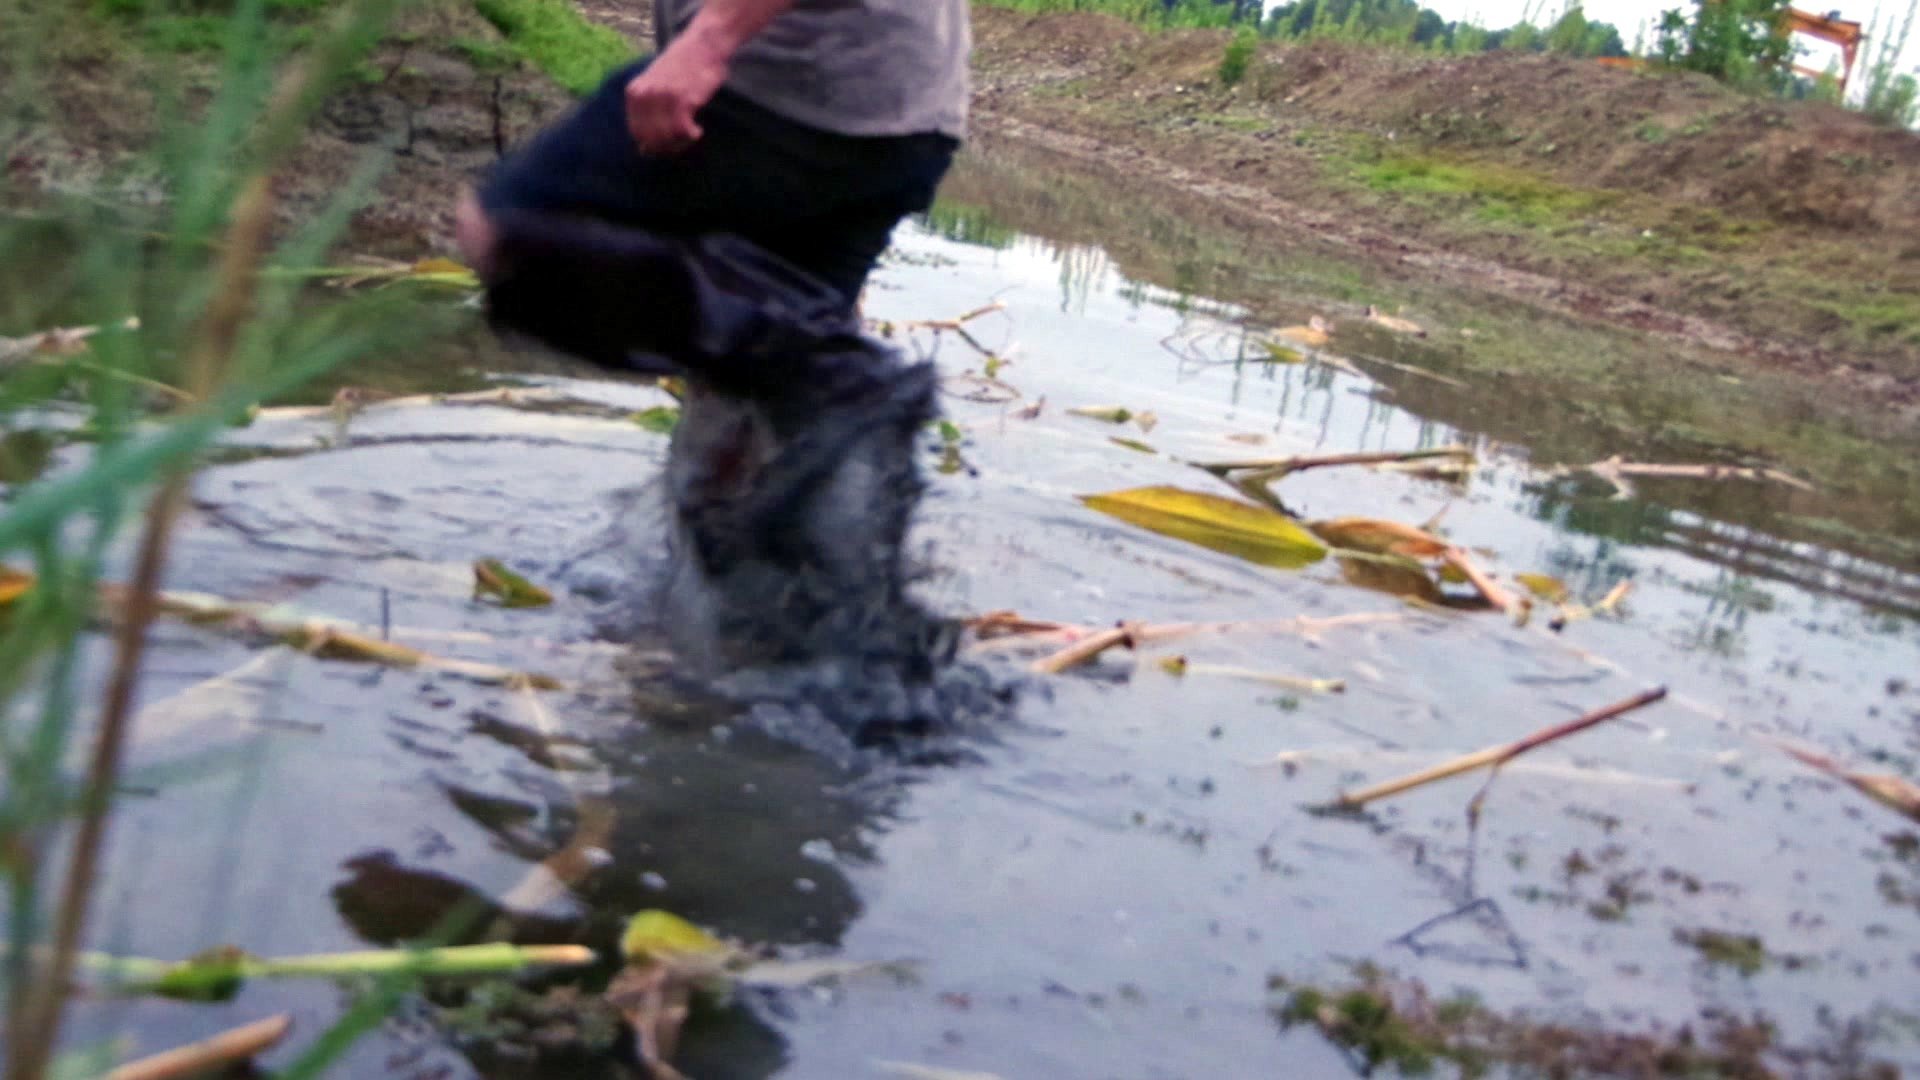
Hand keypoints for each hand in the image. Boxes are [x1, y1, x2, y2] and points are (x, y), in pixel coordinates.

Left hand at [625, 36, 729, 154]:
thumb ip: (646, 106)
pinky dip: (691, 136)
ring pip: (666, 137)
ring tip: (690, 135)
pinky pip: (682, 131)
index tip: (666, 146)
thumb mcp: (653, 81)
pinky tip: (697, 130)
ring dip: (680, 143)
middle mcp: (645, 95)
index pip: (636, 133)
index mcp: (634, 92)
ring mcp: (663, 98)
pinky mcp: (683, 100)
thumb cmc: (682, 63)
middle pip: (650, 139)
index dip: (651, 145)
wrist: (703, 44)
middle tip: (680, 144)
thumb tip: (642, 147)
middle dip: (665, 148)